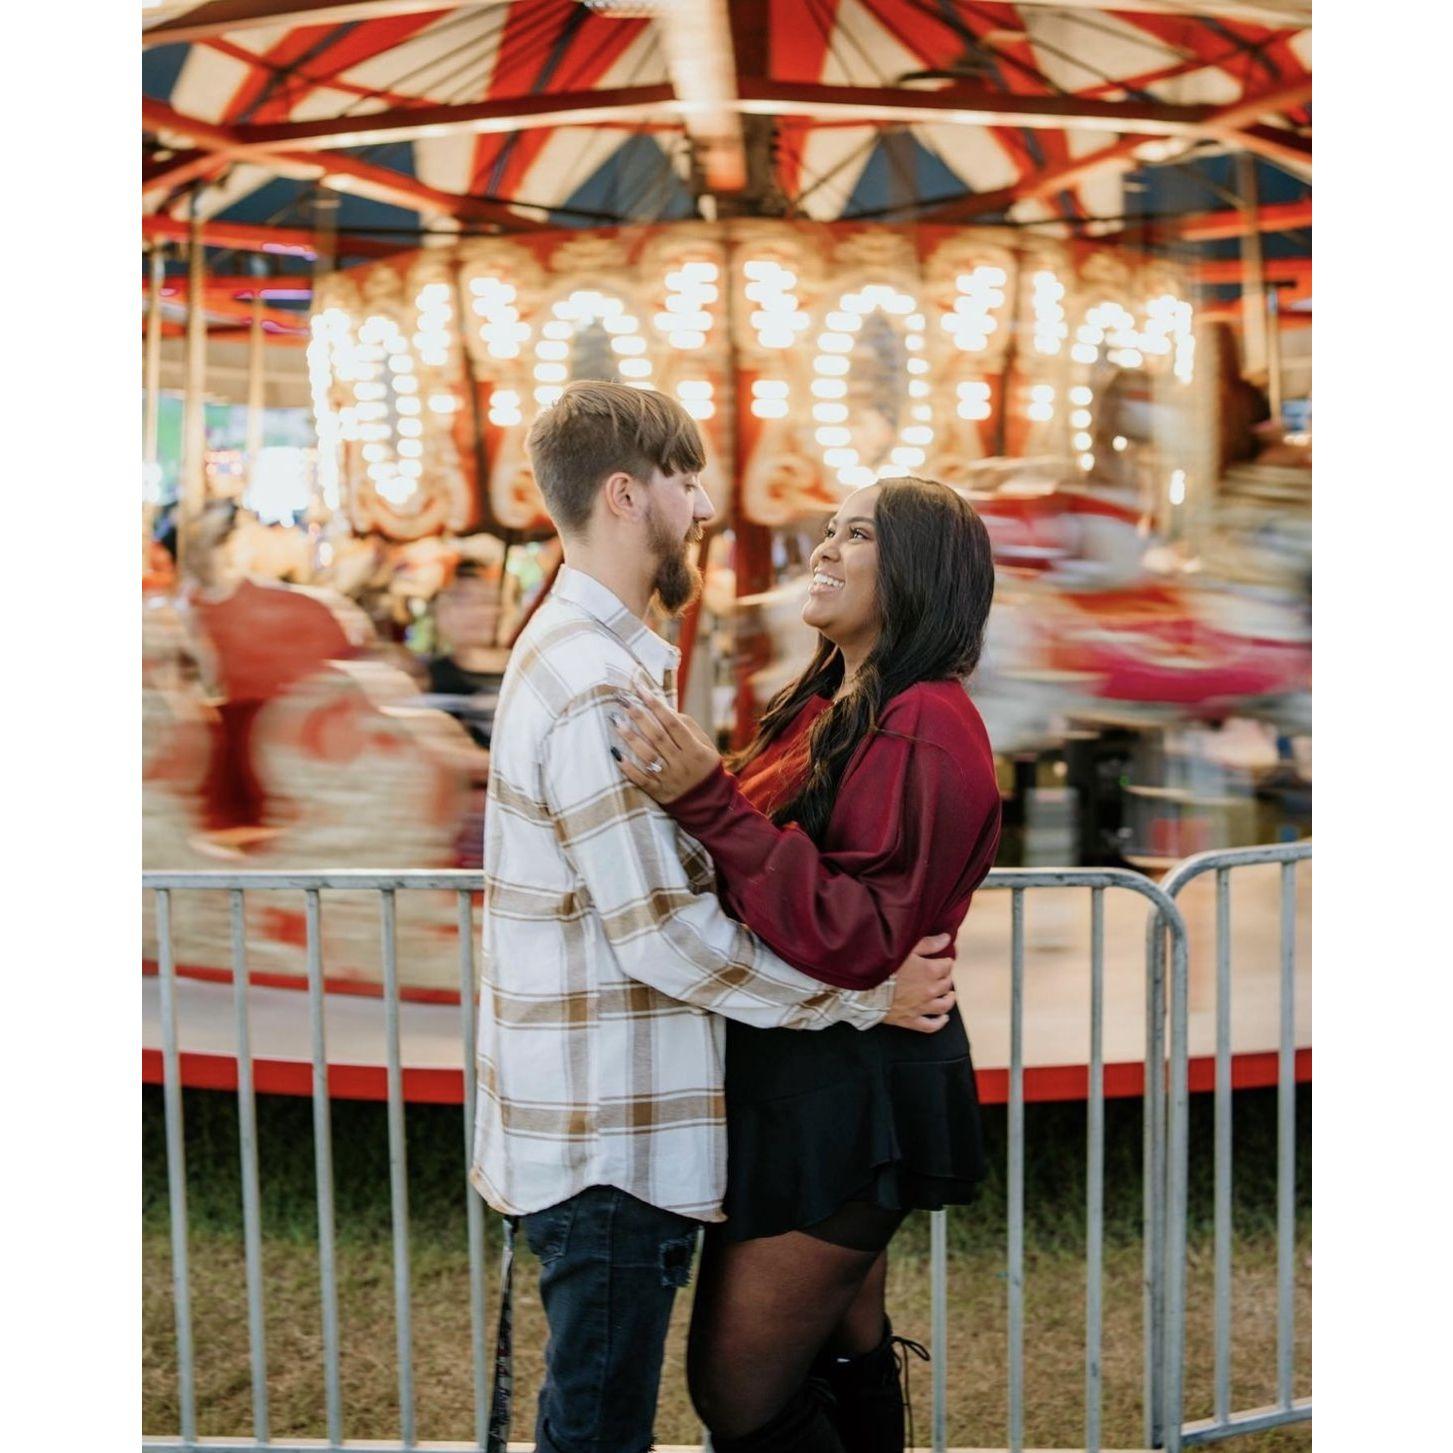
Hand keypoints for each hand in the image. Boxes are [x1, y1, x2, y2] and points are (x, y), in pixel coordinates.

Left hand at [609, 673, 721, 803]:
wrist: (708, 802)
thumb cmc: (704, 766)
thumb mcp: (705, 745)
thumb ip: (688, 727)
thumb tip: (665, 709)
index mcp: (694, 750)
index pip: (673, 724)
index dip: (657, 706)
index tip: (641, 690)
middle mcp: (681, 763)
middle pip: (657, 737)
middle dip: (639, 717)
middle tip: (624, 701)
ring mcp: (669, 778)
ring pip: (647, 756)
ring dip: (630, 738)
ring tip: (616, 722)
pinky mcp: (658, 792)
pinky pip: (640, 779)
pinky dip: (627, 767)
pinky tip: (615, 753)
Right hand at [884, 934, 956, 1033]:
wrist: (863, 988)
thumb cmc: (883, 965)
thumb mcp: (906, 948)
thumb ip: (929, 944)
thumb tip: (947, 939)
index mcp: (930, 971)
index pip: (947, 965)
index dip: (945, 961)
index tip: (942, 960)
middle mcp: (930, 990)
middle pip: (946, 984)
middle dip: (946, 977)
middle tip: (941, 974)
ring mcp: (921, 1007)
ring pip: (943, 1005)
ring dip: (949, 999)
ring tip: (949, 994)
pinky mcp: (910, 1020)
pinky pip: (930, 1026)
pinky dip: (939, 1023)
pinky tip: (943, 1018)